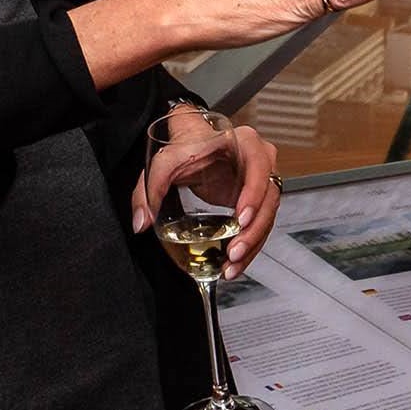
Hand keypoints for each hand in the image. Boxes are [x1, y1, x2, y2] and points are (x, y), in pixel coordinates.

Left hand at [130, 114, 283, 275]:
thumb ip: (149, 189)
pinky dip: (249, 247)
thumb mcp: (164, 162)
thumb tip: (141, 222)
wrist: (193, 142)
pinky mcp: (257, 201)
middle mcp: (260, 161)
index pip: (259, 167)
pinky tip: (233, 264)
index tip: (240, 219)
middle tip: (233, 252)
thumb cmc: (185, 147)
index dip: (254, 194)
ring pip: (267, 217)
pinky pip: (260, 225)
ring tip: (231, 266)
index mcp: (243, 143)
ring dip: (252, 245)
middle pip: (269, 199)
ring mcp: (262, 182)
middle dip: (253, 231)